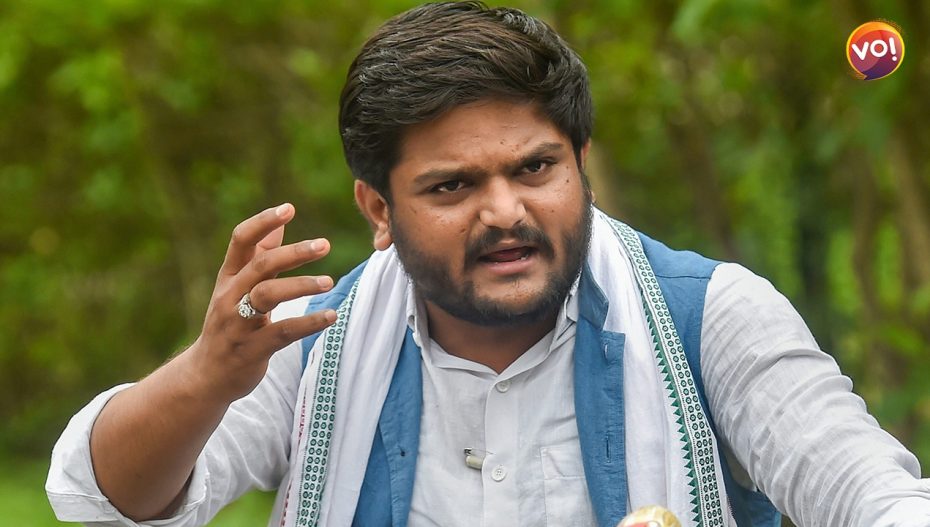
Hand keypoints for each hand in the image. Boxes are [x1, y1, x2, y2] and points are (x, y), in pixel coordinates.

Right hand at [187, 203, 336, 402]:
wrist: (206, 375)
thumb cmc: (230, 323)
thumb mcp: (238, 288)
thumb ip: (259, 256)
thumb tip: (278, 224)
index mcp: (228, 277)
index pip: (240, 241)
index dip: (262, 222)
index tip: (289, 208)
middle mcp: (230, 296)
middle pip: (260, 266)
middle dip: (293, 253)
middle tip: (324, 245)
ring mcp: (238, 324)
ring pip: (268, 296)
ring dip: (301, 286)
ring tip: (329, 282)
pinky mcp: (252, 350)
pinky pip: (282, 333)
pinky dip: (308, 324)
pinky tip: (331, 316)